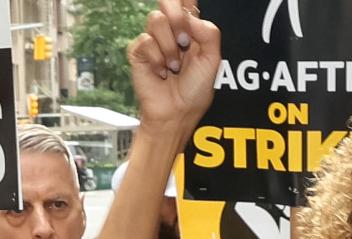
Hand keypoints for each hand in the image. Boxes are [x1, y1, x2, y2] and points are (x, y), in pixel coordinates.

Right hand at [127, 1, 221, 140]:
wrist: (176, 114)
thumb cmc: (194, 92)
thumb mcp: (212, 60)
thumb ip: (208, 32)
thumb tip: (189, 17)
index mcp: (190, 29)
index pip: (185, 2)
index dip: (184, 1)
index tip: (188, 11)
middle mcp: (171, 31)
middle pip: (167, 1)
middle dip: (177, 18)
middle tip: (184, 42)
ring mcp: (153, 41)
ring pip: (156, 20)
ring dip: (169, 47)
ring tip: (174, 67)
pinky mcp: (139, 53)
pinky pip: (145, 41)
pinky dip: (157, 59)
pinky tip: (161, 73)